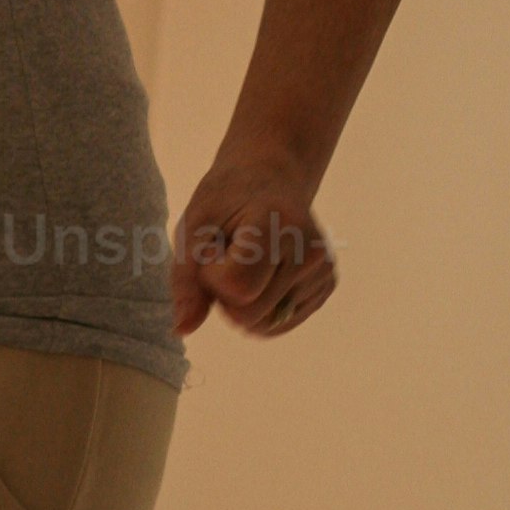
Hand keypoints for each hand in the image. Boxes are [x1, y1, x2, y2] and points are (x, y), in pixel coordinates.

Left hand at [171, 149, 336, 341]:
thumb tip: (183, 329)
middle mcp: (312, 251)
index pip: (237, 287)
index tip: (214, 247)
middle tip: (229, 256)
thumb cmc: (224, 203)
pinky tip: (262, 275)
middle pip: (250, 314)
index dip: (211, 277)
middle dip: (225, 294)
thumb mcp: (193, 229)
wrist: (268, 180)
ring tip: (247, 262)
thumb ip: (186, 280)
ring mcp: (324, 271)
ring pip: (265, 325)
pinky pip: (279, 325)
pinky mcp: (326, 286)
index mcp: (280, 226)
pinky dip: (260, 309)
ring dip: (242, 303)